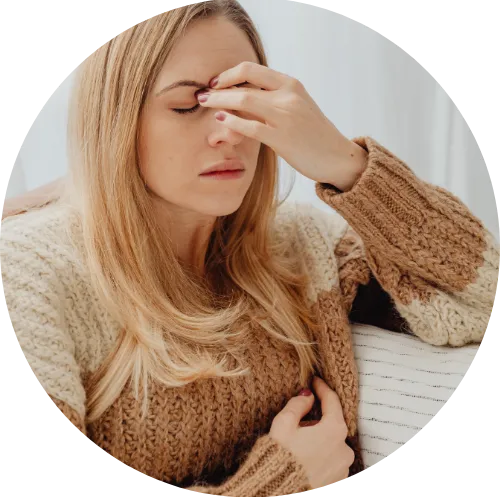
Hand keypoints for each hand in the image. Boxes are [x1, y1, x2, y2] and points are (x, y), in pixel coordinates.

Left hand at [196, 61, 367, 188]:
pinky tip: (220, 121)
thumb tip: (242, 99)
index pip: (252, 69)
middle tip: (201, 95)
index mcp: (291, 84)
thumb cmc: (314, 135)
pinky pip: (250, 126)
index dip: (229, 74)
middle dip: (218, 88)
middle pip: (244, 83)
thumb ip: (274, 100)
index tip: (216, 83)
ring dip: (219, 102)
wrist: (337, 156)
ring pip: (244, 100)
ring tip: (204, 105)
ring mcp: (285, 116)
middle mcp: (288, 95)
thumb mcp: (297, 108)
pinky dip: (232, 122)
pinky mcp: (282, 138)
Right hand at [269, 376, 354, 488]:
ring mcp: (343, 468)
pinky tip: (304, 456)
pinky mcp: (338, 482)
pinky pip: (331, 460)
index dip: (321, 387)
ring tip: (299, 441)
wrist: (276, 494)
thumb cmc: (281, 458)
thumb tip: (308, 395)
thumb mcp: (284, 424)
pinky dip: (321, 454)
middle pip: (333, 424)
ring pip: (332, 443)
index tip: (315, 379)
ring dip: (320, 437)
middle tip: (299, 417)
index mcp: (334, 430)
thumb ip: (298, 404)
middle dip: (318, 418)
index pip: (332, 401)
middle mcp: (344, 449)